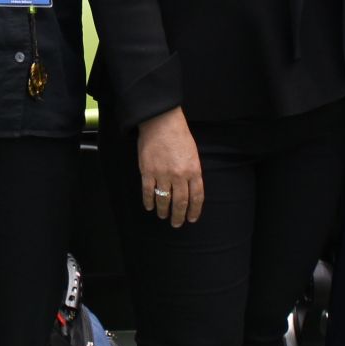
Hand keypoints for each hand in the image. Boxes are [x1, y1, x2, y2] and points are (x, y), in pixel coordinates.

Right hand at [137, 107, 204, 226]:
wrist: (161, 122)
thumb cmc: (179, 135)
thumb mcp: (193, 154)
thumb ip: (192, 172)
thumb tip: (190, 189)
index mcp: (193, 170)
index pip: (196, 197)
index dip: (194, 210)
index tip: (191, 219)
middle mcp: (179, 175)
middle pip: (180, 202)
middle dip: (179, 216)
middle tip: (176, 223)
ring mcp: (163, 174)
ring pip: (164, 200)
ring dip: (163, 211)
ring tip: (163, 216)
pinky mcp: (147, 171)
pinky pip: (148, 192)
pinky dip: (149, 201)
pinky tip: (149, 206)